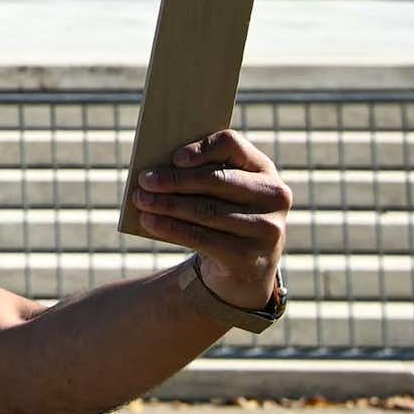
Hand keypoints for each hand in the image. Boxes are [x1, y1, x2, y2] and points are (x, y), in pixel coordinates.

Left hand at [131, 127, 290, 309]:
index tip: (174, 157)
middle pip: (217, 180)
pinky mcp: (250, 256)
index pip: (232, 145)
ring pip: (207, 211)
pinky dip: (172, 228)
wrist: (246, 268)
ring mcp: (267, 229)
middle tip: (144, 180)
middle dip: (175, 180)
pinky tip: (150, 222)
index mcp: (264, 168)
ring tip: (141, 200)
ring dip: (168, 205)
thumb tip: (156, 166)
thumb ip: (202, 172)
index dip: (201, 148)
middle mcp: (273, 196)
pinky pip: (204, 238)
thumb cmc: (225, 214)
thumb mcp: (223, 191)